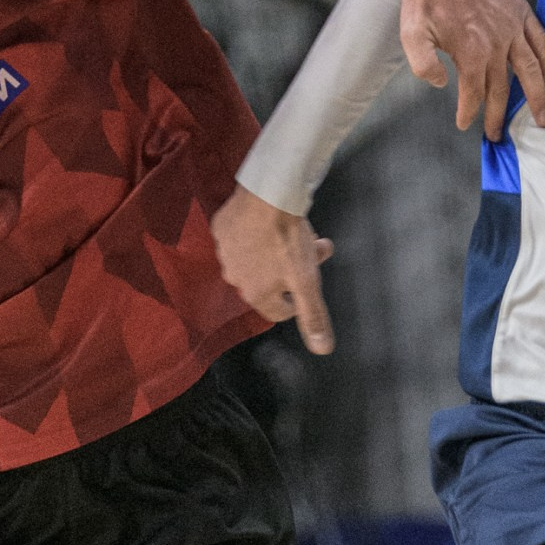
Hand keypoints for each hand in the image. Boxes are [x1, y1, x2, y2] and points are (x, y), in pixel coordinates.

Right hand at [212, 183, 336, 356]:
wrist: (267, 195)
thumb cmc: (288, 239)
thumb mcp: (307, 281)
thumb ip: (313, 316)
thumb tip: (322, 349)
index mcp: (256, 294)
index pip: (280, 309)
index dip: (299, 297)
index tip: (311, 280)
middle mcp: (235, 278)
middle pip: (270, 281)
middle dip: (293, 270)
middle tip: (315, 249)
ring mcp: (225, 252)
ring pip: (256, 258)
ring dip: (275, 250)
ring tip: (295, 231)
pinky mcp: (221, 229)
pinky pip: (241, 237)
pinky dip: (257, 233)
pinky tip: (270, 220)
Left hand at [395, 0, 544, 139]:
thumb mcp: (411, 33)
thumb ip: (424, 64)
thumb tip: (442, 84)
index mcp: (471, 51)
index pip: (474, 92)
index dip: (469, 111)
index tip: (465, 123)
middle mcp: (497, 43)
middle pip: (503, 88)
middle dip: (499, 115)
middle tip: (498, 134)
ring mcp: (513, 27)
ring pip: (531, 70)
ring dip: (538, 97)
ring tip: (543, 118)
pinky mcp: (521, 12)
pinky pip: (541, 41)